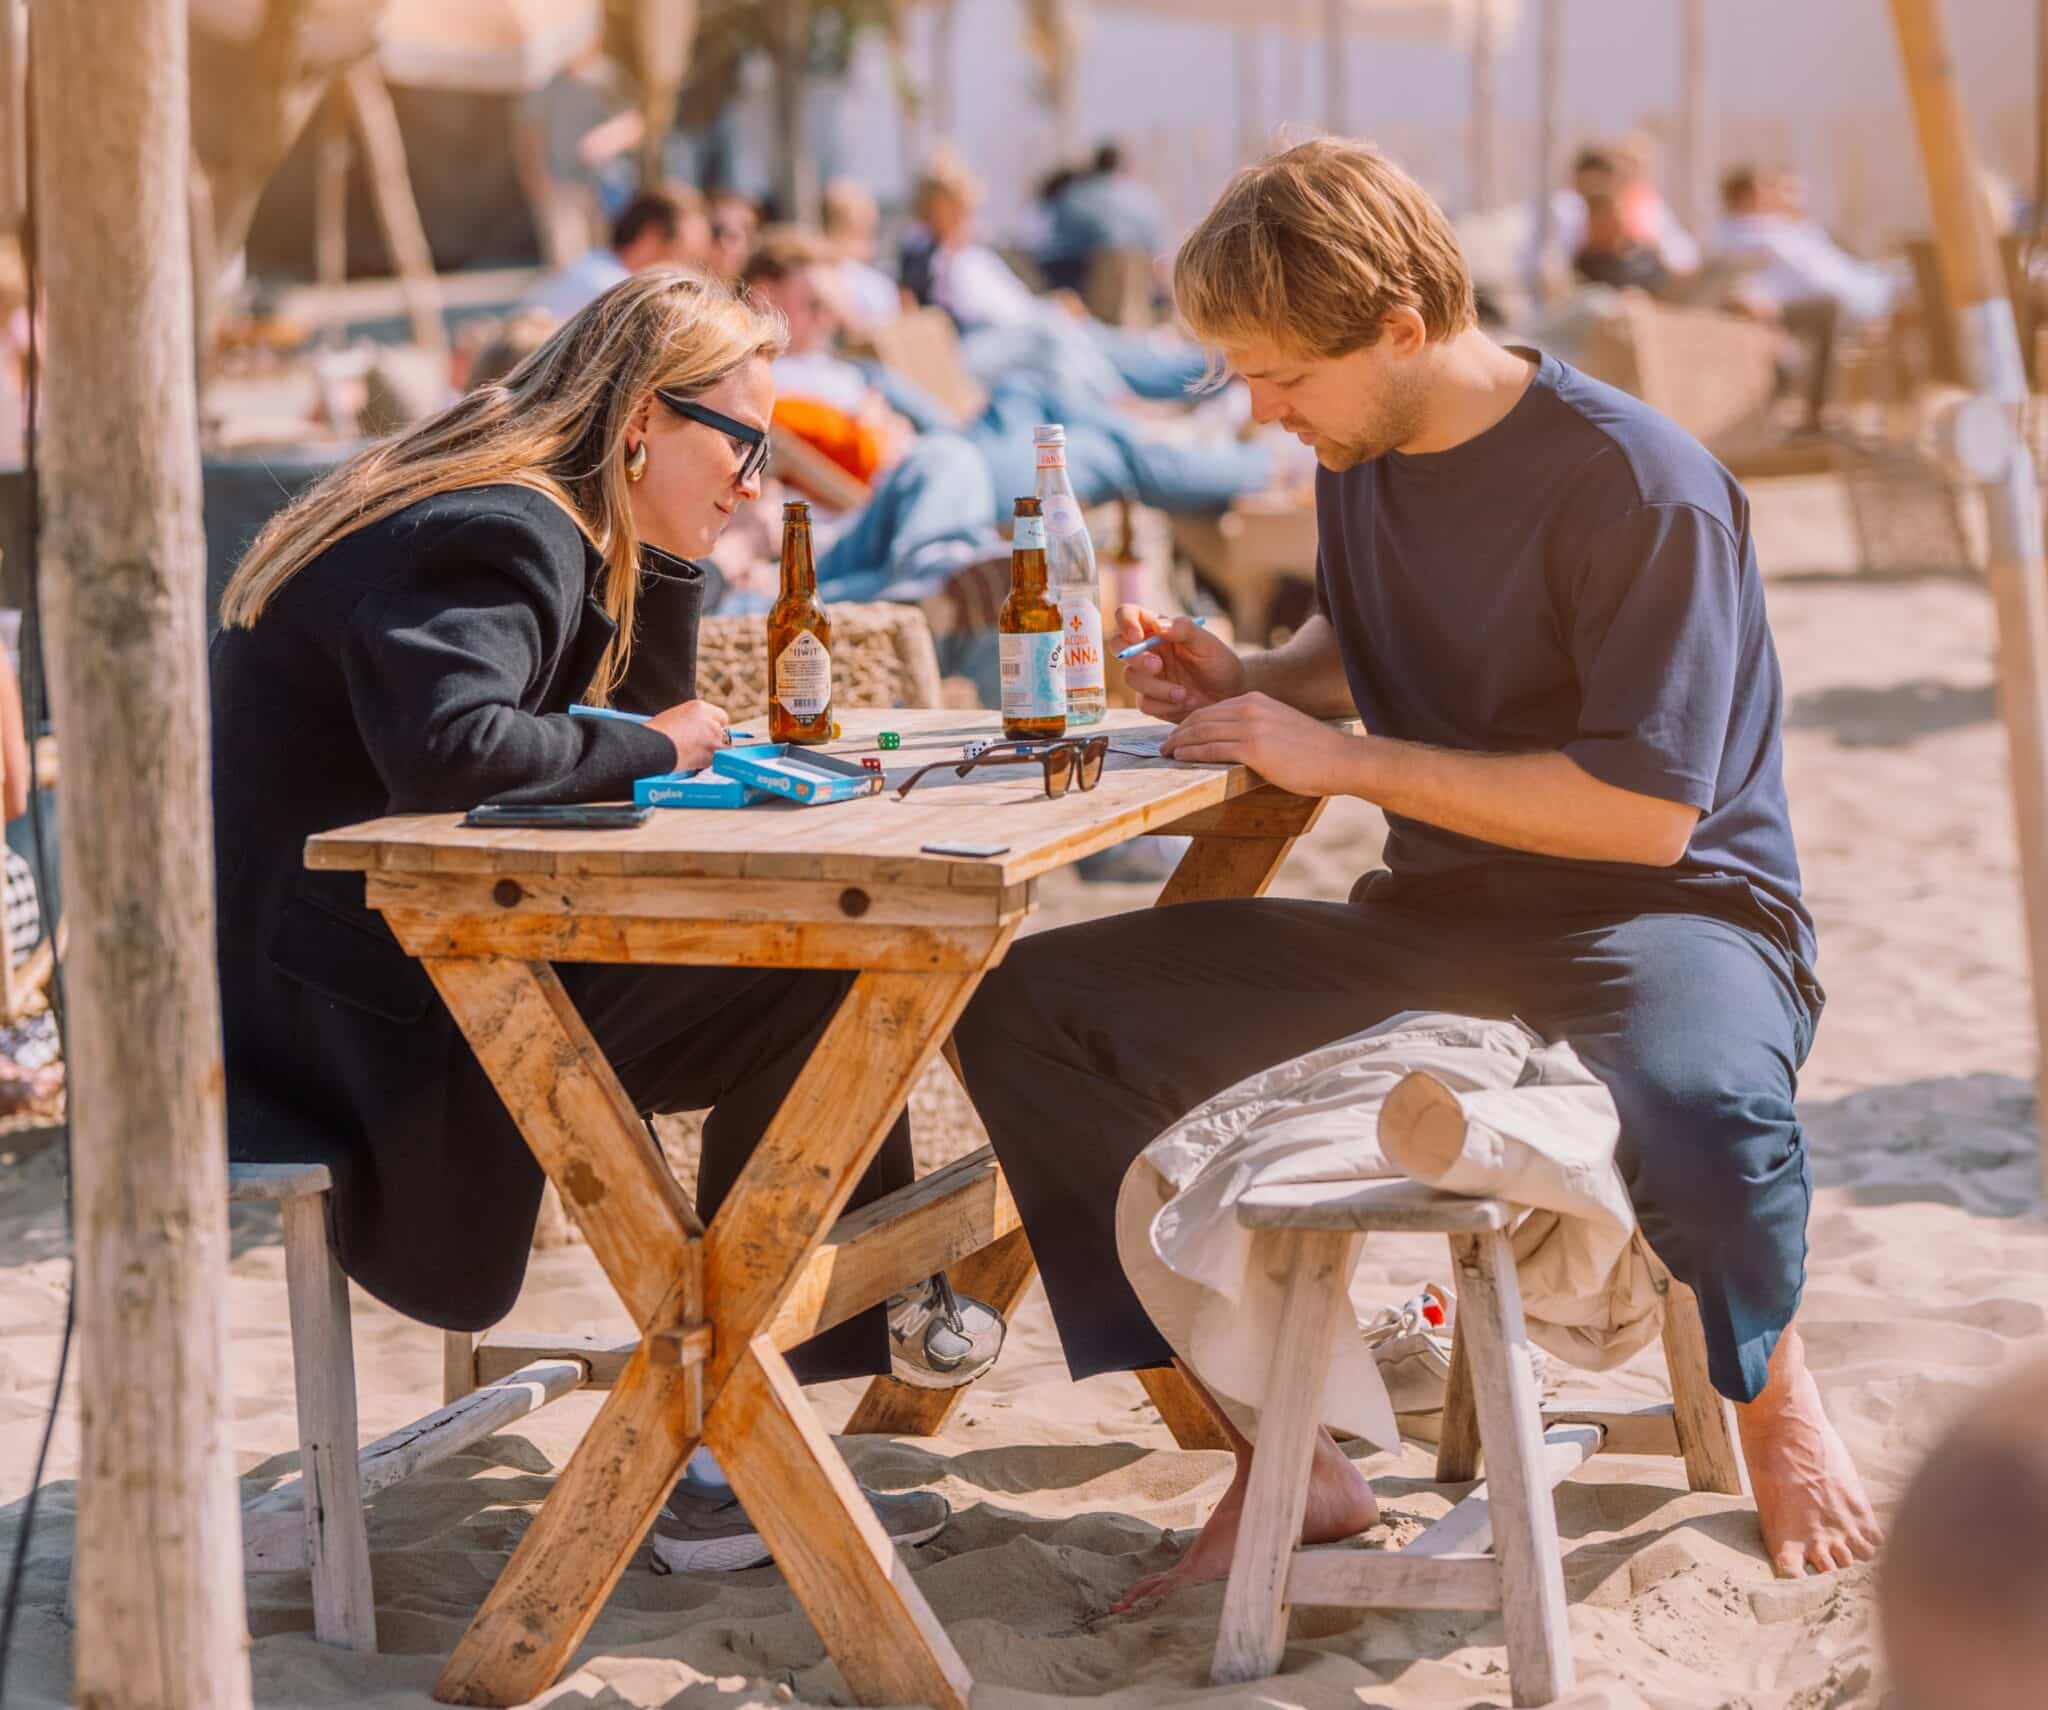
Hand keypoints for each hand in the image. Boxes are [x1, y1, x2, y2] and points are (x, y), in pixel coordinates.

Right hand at [646, 699, 729, 770]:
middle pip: (725, 734)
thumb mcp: (676, 715)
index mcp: (700, 707)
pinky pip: (714, 761)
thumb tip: (702, 731)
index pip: (721, 717)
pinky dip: (706, 763)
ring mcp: (712, 740)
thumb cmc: (656, 733)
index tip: (709, 733)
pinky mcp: (710, 757)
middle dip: (717, 740)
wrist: (649, 748)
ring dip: (713, 752)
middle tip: (700, 745)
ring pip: (722, 748)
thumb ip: (695, 720)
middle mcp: (710, 721)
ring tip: (693, 753)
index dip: (715, 726)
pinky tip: (691, 760)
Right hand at [1115, 605, 1246, 723]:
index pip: (1128, 615)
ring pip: (1131, 678)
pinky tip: (1185, 702)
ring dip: (1158, 687)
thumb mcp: (1207, 643)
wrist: (1230, 695)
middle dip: (1135, 658)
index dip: (1125, 622)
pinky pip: (1144, 703)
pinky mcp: (1150, 699)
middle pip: (1118, 647)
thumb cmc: (1219, 663)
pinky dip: (1165, 704)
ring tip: (1186, 693)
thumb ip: (1184, 629)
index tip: (1137, 636)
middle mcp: (1147, 651)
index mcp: (1157, 630)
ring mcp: (1146, 676)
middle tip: (1157, 667)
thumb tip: (1158, 625)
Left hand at [1159, 692, 1359, 797]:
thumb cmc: (1314, 751)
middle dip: (1178, 732)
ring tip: (1165, 753)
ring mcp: (1250, 727)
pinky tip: (1180, 758)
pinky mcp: (1252, 748)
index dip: (1189, 722)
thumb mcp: (1279, 727)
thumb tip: (1233, 742)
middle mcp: (1250, 708)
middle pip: (1201, 718)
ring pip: (1202, 732)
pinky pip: (1211, 749)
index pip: (1211, 709)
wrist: (1340, 758)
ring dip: (1179, 743)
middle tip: (1163, 746)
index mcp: (1255, 700)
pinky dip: (1192, 753)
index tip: (1176, 735)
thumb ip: (1256, 727)